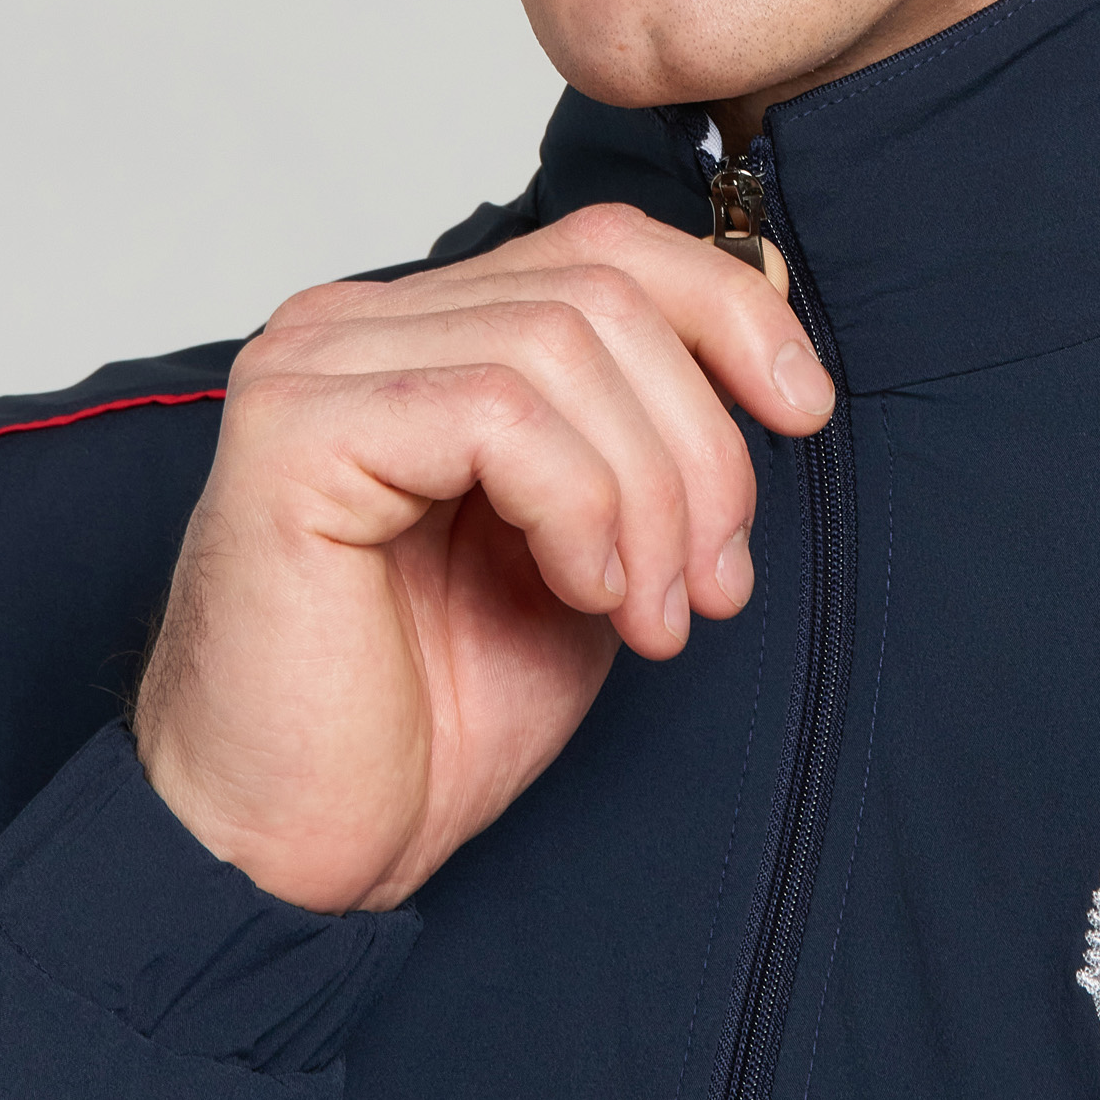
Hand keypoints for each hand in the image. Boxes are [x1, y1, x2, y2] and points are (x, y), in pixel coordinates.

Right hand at [130, 202, 833, 912]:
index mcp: (423, 335)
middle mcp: (357, 325)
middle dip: (701, 441)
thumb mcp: (593, 547)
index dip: (727, 308)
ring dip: (650, 491)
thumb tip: (766, 333)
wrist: (299, 853)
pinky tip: (579, 594)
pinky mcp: (295, 432)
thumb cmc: (430, 716)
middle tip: (715, 582)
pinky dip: (577, 504)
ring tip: (650, 614)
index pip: (603, 246)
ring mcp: (315, 367)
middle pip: (601, 292)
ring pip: (561, 345)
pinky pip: (495, 412)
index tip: (804, 410)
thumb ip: (647, 440)